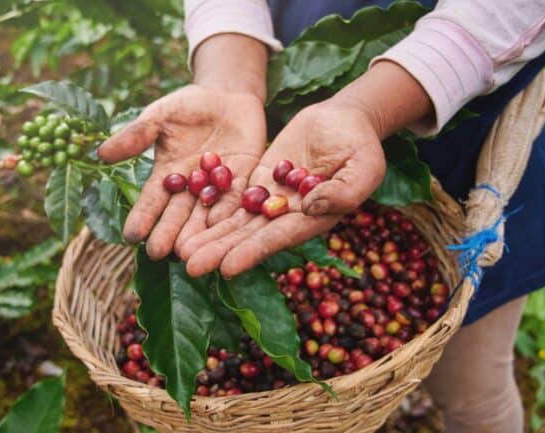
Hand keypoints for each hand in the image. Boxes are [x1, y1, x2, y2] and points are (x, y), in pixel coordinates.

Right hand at [97, 84, 266, 258]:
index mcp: (167, 176)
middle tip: (159, 253)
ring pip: (206, 214)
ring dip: (198, 233)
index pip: (151, 201)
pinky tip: (221, 227)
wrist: (227, 95)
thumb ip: (136, 136)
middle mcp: (190, 188)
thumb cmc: (187, 105)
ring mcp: (217, 187)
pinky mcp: (244, 180)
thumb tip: (101, 153)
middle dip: (168, 233)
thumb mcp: (159, 117)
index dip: (142, 217)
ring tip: (188, 252)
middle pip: (178, 215)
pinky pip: (236, 199)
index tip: (131, 235)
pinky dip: (228, 212)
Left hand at [177, 101, 386, 277]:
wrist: (344, 121)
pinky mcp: (258, 182)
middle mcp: (288, 216)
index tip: (227, 267)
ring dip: (209, 237)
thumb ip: (343, 190)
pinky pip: (232, 197)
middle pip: (249, 237)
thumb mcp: (364, 166)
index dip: (252, 252)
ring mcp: (271, 200)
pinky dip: (212, 209)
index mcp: (314, 219)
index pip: (278, 238)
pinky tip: (187, 220)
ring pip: (235, 221)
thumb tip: (309, 206)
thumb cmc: (362, 145)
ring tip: (181, 252)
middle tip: (190, 266)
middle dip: (220, 251)